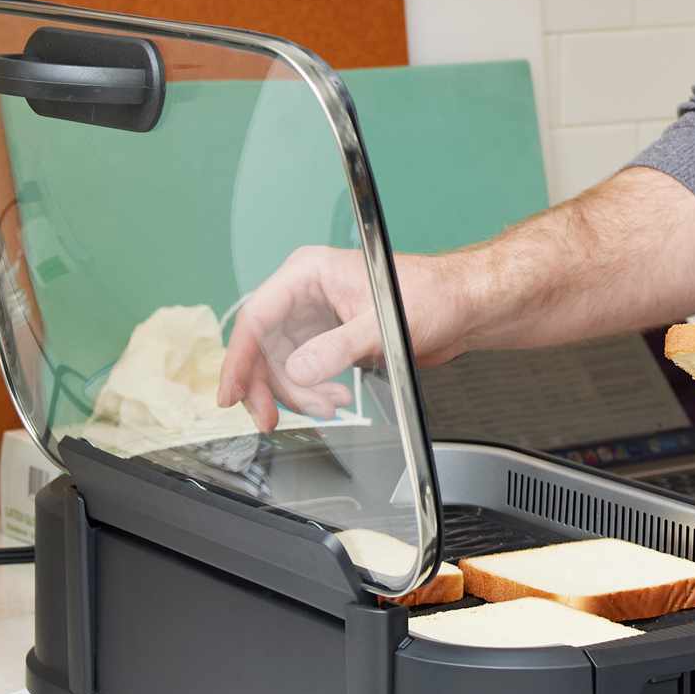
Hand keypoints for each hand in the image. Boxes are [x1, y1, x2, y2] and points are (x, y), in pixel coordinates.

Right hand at [216, 246, 481, 430]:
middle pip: (264, 346)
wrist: (462, 308)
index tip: (231, 394)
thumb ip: (337, 348)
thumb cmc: (432, 295)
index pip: (257, 317)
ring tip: (330, 405)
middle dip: (270, 386)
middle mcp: (306, 293)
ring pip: (284, 364)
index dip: (239, 359)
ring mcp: (317, 317)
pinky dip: (315, 391)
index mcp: (308, 274)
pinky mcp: (331, 338)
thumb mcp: (381, 325)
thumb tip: (298, 370)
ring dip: (300, 393)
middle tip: (271, 420)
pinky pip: (306, 371)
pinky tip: (335, 400)